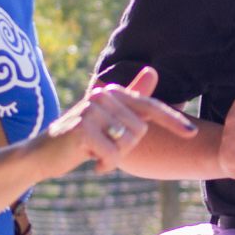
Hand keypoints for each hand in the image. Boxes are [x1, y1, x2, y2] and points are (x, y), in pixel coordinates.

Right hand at [40, 66, 197, 174]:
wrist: (42, 154)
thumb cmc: (81, 138)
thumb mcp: (109, 117)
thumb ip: (132, 97)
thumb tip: (153, 70)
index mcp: (112, 92)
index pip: (150, 106)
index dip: (173, 120)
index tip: (192, 134)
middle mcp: (103, 95)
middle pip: (140, 130)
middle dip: (127, 148)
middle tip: (106, 149)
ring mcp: (92, 110)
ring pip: (128, 142)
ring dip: (116, 156)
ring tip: (97, 153)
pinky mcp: (84, 129)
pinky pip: (113, 154)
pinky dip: (106, 165)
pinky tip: (92, 163)